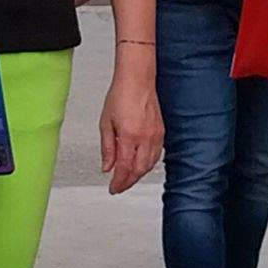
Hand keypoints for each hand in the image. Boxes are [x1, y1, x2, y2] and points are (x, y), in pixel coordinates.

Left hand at [101, 66, 162, 191]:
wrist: (137, 79)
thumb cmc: (121, 95)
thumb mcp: (106, 123)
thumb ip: (107, 148)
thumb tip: (107, 167)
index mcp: (129, 136)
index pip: (125, 168)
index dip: (118, 182)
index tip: (113, 188)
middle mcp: (145, 138)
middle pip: (139, 170)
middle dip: (129, 182)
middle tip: (119, 186)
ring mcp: (156, 135)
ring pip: (150, 164)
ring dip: (139, 174)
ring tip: (128, 178)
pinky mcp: (161, 131)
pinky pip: (157, 154)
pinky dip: (148, 164)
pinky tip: (141, 164)